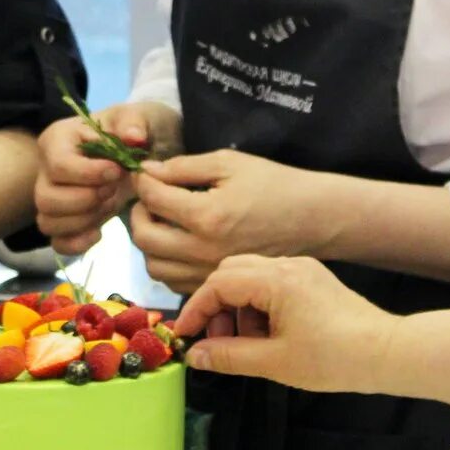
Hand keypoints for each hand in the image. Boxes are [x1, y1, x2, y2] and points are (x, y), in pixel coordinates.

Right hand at [33, 102, 173, 256]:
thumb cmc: (131, 130)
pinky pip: (57, 242)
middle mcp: (45, 169)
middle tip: (114, 189)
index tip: (117, 171)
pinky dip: (78, 243)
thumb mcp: (138, 117)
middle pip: (46, 198)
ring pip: (48, 222)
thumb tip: (133, 137)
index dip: (89, 174)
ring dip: (84, 220)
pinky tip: (100, 231)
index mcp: (58, 139)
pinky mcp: (62, 221)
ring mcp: (51, 197)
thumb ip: (135, 123)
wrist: (137, 151)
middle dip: (87, 199)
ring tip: (109, 204)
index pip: (59, 166)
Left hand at [130, 151, 336, 295]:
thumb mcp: (229, 163)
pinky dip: (165, 262)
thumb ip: (183, 166)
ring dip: (148, 241)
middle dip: (138, 212)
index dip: (142, 181)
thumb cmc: (273, 184)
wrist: (311, 218)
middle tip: (149, 197)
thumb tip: (147, 172)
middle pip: (143, 237)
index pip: (153, 198)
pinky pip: (172, 281)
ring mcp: (208, 273)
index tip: (145, 173)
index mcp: (207, 216)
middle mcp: (203, 251)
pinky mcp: (215, 285)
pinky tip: (177, 241)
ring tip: (162, 220)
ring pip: (153, 266)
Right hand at [170, 254, 397, 392]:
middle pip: (230, 272)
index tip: (184, 335)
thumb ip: (228, 357)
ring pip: (250, 276)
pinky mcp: (313, 279)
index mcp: (276, 279)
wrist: (387, 352)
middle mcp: (287, 264)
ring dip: (237, 307)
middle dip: (215, 305)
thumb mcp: (274, 363)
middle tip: (215, 341)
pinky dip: (258, 305)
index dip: (196, 310)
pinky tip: (266, 336)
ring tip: (245, 345)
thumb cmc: (334, 358)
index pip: (218, 284)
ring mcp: (302, 269)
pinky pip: (271, 283)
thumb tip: (195, 356)